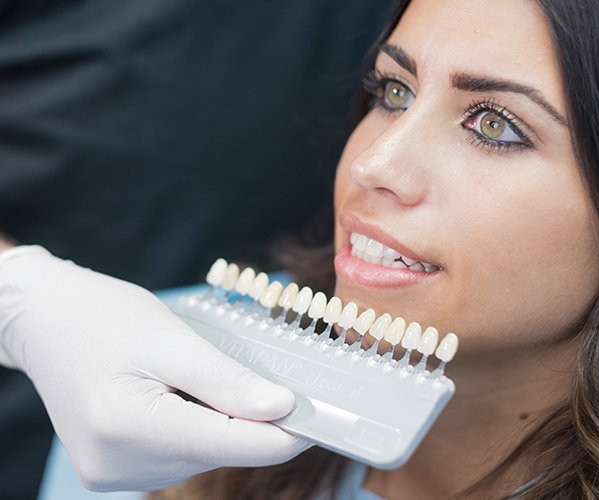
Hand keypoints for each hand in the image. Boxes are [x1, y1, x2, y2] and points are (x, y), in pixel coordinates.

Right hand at [0, 247, 308, 490]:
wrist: (47, 321)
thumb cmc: (104, 317)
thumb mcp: (171, 338)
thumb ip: (226, 380)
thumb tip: (282, 409)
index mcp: (128, 425)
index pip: (232, 445)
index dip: (285, 432)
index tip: (321, 415)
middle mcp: (119, 463)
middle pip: (219, 451)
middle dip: (248, 418)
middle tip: (262, 377)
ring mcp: (115, 473)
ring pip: (202, 454)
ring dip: (219, 421)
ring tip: (196, 375)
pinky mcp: (116, 470)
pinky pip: (179, 454)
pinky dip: (195, 426)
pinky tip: (179, 395)